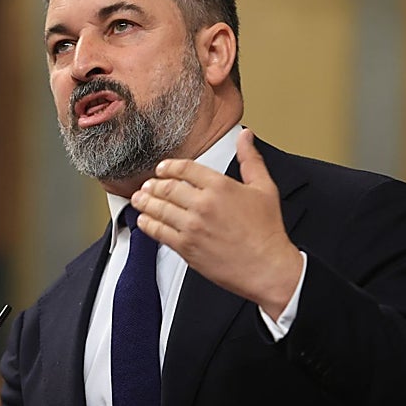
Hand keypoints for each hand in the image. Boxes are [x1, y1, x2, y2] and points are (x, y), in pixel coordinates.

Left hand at [130, 128, 302, 319]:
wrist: (267, 267)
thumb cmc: (267, 232)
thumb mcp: (264, 188)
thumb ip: (251, 160)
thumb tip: (245, 138)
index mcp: (220, 187)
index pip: (185, 169)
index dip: (169, 167)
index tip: (162, 169)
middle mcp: (203, 204)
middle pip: (167, 188)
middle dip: (154, 185)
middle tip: (147, 185)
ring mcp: (192, 226)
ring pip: (159, 209)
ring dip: (145, 202)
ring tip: (139, 199)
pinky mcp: (186, 247)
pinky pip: (159, 232)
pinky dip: (148, 224)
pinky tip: (143, 220)